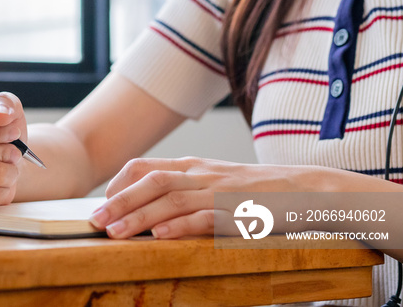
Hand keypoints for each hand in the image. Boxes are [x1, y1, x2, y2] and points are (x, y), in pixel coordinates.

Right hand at [0, 92, 26, 210]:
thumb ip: (3, 103)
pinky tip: (2, 182)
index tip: (14, 132)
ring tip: (10, 164)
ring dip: (10, 170)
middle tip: (15, 151)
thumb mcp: (5, 108)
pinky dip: (7, 188)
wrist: (6, 160)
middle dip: (4, 152)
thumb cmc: (0, 132)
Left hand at [88, 157, 319, 238]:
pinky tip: (161, 237)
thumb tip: (149, 210)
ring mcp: (222, 192)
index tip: (103, 204)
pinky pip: (207, 217)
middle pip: (152, 181)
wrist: (307, 190)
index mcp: (193, 165)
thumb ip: (184, 188)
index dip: (119, 184)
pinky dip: (182, 226)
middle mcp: (202, 174)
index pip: (145, 166)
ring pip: (173, 198)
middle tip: (95, 221)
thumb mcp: (215, 181)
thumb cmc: (256, 190)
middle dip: (119, 201)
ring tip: (116, 233)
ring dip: (140, 216)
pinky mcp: (241, 212)